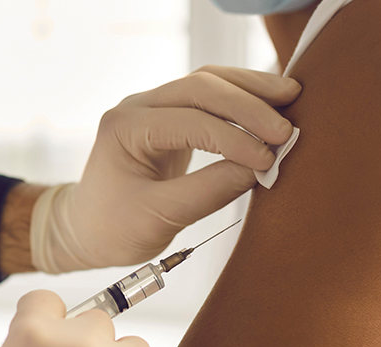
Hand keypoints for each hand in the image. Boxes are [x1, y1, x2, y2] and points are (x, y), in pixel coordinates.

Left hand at [31, 66, 300, 272]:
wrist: (89, 230)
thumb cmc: (113, 228)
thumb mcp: (158, 218)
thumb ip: (207, 192)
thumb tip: (258, 171)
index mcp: (126, 128)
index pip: (189, 121)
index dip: (233, 138)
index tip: (267, 160)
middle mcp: (138, 107)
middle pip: (200, 87)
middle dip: (247, 104)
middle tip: (286, 129)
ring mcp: (154, 108)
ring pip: (208, 82)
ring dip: (250, 90)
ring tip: (291, 97)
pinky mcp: (171, 118)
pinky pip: (210, 98)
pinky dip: (241, 100)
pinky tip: (271, 106)